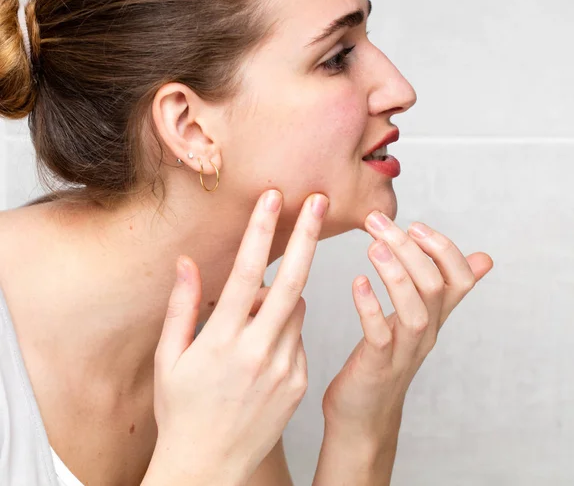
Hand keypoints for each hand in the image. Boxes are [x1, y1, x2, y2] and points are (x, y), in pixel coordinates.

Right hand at [151, 190, 328, 485]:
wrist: (211, 467)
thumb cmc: (182, 411)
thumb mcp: (170, 359)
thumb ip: (182, 306)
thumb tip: (186, 262)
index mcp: (222, 341)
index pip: (246, 273)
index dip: (260, 231)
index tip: (272, 198)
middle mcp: (258, 351)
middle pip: (291, 282)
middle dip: (307, 236)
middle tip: (320, 201)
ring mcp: (285, 368)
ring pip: (296, 308)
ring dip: (283, 296)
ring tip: (251, 318)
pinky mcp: (300, 381)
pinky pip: (299, 336)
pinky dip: (286, 327)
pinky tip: (260, 350)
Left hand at [321, 212, 493, 445]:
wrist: (363, 417)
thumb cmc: (385, 359)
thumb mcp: (418, 319)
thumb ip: (443, 288)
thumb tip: (484, 258)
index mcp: (435, 317)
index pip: (461, 278)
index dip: (444, 248)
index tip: (414, 225)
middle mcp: (426, 333)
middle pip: (434, 285)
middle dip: (409, 248)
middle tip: (377, 221)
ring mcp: (403, 352)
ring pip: (414, 311)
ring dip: (395, 273)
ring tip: (373, 245)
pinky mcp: (377, 368)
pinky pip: (379, 337)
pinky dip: (370, 307)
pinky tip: (357, 283)